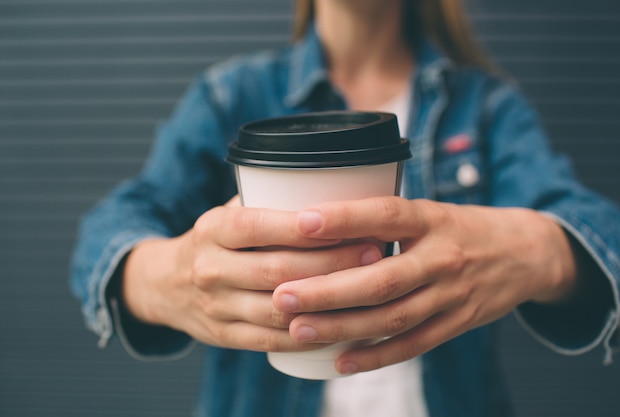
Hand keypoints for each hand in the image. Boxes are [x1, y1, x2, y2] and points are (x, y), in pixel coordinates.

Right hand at [121, 196, 382, 352]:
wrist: (164, 285)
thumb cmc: (215, 241)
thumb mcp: (227, 213)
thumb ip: (268, 203)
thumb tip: (335, 185)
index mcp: (212, 230)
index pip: (257, 227)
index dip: (300, 227)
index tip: (346, 221)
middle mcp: (210, 269)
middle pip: (277, 270)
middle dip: (331, 263)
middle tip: (374, 252)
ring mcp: (216, 307)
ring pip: (278, 309)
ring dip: (327, 301)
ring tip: (368, 289)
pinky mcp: (225, 336)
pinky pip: (272, 340)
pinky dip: (310, 335)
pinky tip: (343, 324)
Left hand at [272, 196, 577, 373]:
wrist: (526, 254)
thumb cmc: (461, 228)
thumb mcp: (429, 211)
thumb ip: (384, 220)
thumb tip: (319, 223)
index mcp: (432, 220)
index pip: (386, 215)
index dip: (345, 218)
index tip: (301, 222)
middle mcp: (442, 258)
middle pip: (382, 279)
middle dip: (329, 290)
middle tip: (282, 295)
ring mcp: (452, 295)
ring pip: (392, 317)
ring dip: (343, 327)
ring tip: (299, 330)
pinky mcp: (457, 324)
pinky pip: (413, 345)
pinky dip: (377, 356)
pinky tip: (341, 361)